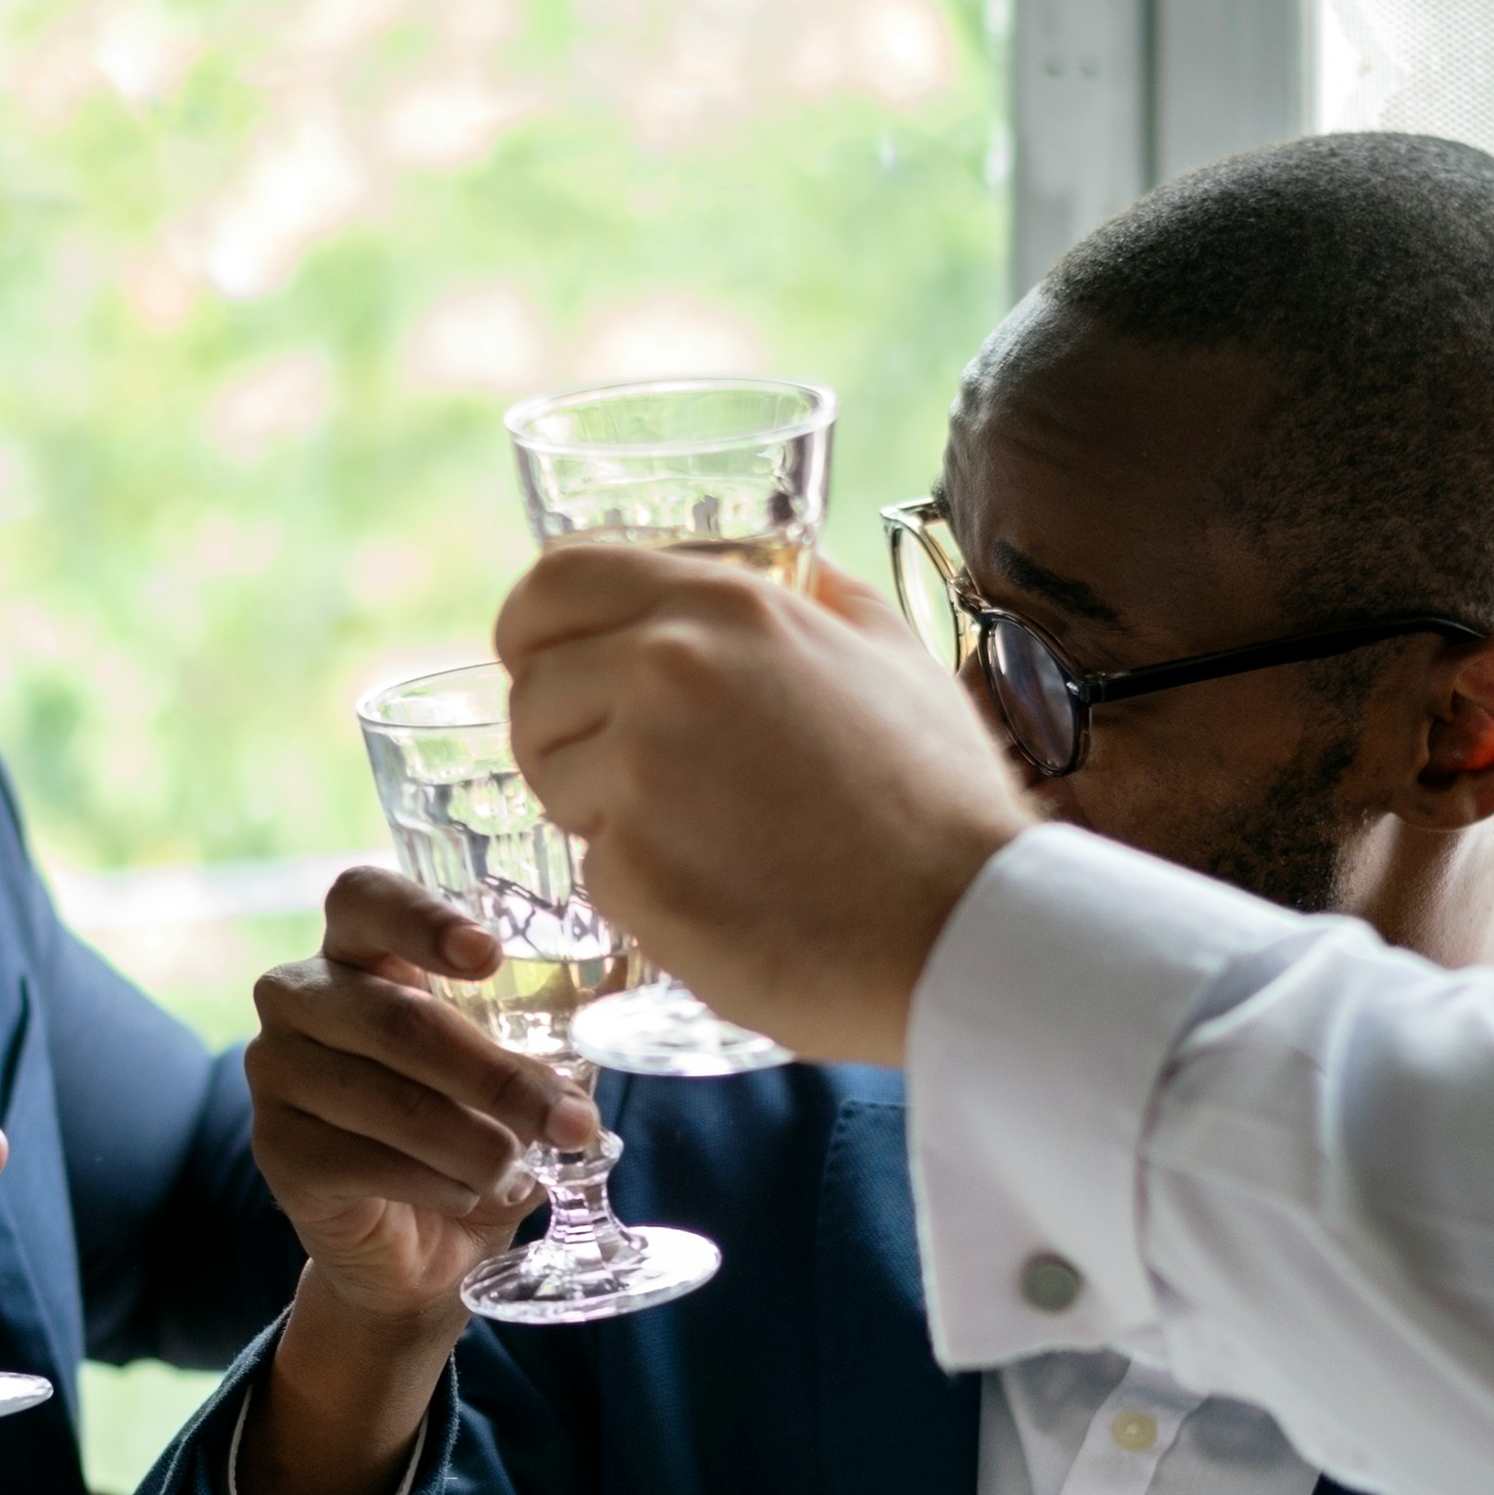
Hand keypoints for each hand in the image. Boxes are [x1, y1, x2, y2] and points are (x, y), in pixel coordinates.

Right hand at [234, 869, 592, 1494]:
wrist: (429, 1267)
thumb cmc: (484, 1148)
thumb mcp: (528, 1086)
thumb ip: (554, 1039)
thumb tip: (628, 1014)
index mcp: (366, 962)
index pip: (361, 898)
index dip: (417, 915)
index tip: (490, 953)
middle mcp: (305, 1006)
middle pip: (373, 1002)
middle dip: (477, 1057)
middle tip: (562, 1107)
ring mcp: (278, 1080)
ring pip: (361, 1076)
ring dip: (461, 1121)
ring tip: (533, 1160)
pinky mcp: (278, 1157)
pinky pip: (343, 1150)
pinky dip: (425, 1173)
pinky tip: (482, 1197)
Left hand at [496, 544, 1033, 1063]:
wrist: (960, 929)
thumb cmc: (941, 799)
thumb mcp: (896, 655)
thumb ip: (824, 596)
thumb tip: (792, 565)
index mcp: (724, 606)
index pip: (555, 581)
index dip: (535, 627)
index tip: (547, 660)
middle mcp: (666, 671)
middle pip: (533, 687)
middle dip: (563, 730)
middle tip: (628, 773)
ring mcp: (639, 772)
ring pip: (550, 776)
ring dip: (597, 809)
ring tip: (696, 834)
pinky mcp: (630, 870)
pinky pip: (593, 865)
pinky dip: (640, 885)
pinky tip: (721, 891)